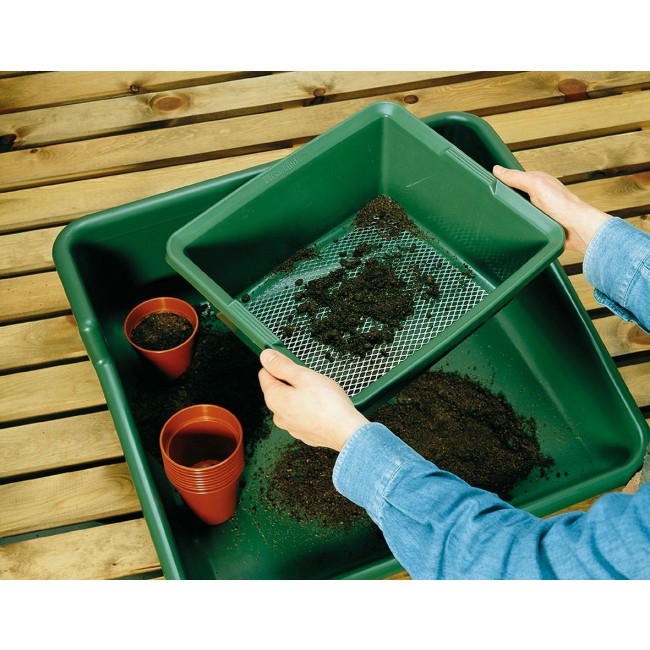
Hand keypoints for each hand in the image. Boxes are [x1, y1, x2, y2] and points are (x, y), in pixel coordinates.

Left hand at [258, 349, 368, 450]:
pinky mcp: (303, 432)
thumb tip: (265, 356)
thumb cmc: (328, 404)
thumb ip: (282, 365)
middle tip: (310, 379)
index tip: (293, 364)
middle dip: (291, 380)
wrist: (346, 431)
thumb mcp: (303, 376)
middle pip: (278, 388)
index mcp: (274, 398)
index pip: (265, 374)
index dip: (279, 364)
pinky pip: (301, 414)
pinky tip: (321, 406)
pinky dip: (308, 408)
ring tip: (319, 393)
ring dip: (300, 394)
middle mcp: (278, 415)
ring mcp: (290, 426)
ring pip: (290, 402)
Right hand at [493, 165, 610, 253]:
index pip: (513, 178)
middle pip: (513, 194)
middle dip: (502, 197)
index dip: (500, 180)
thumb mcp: (536, 185)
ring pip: (516, 209)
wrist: (577, 230)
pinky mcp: (538, 224)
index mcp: (538, 181)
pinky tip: (510, 225)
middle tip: (488, 201)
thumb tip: (498, 170)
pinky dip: (515, 223)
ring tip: (496, 214)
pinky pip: (522, 222)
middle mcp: (538, 195)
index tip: (486, 184)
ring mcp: (538, 210)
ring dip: (509, 212)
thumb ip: (517, 177)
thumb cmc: (565, 207)